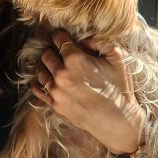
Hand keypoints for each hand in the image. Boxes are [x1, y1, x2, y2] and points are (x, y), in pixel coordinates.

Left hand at [31, 30, 145, 154]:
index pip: (59, 39)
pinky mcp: (55, 104)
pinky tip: (46, 79)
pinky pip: (38, 89)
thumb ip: (100, 41)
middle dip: (52, 51)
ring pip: (40, 70)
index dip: (61, 36)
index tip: (63, 37)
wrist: (118, 121)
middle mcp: (61, 73)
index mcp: (75, 59)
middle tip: (60, 53)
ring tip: (53, 66)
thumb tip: (85, 39)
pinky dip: (39, 82)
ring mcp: (56, 90)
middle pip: (46, 54)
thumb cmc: (119, 88)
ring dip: (45, 66)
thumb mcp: (117, 58)